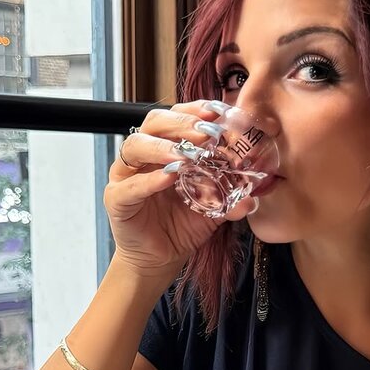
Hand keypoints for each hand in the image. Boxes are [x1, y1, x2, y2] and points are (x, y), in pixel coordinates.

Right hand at [105, 101, 256, 277]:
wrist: (160, 259)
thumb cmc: (181, 226)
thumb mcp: (213, 209)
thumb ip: (231, 199)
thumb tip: (252, 199)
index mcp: (165, 149)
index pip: (176, 117)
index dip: (194, 110)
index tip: (216, 111)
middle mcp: (143, 157)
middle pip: (154, 124)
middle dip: (181, 124)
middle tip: (206, 134)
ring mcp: (126, 176)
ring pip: (135, 147)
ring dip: (162, 148)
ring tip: (185, 156)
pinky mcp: (117, 199)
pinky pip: (129, 186)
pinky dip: (148, 181)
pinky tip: (167, 179)